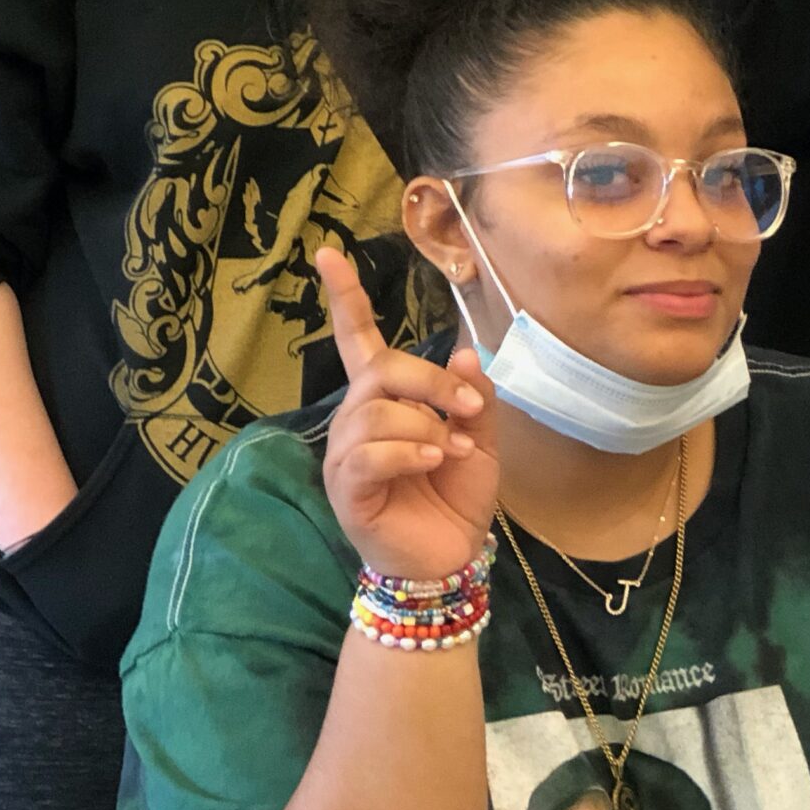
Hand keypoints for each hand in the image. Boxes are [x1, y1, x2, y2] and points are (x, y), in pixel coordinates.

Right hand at [314, 247, 500, 580]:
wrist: (450, 556)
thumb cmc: (457, 493)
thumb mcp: (481, 436)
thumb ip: (472, 396)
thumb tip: (463, 353)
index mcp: (385, 400)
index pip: (357, 339)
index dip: (344, 297)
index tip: (328, 253)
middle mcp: (357, 419)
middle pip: (380, 368)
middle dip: (431, 382)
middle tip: (469, 410)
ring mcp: (346, 454)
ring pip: (376, 409)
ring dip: (427, 423)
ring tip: (453, 448)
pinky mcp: (347, 489)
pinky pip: (368, 453)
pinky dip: (408, 450)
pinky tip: (433, 459)